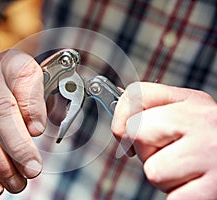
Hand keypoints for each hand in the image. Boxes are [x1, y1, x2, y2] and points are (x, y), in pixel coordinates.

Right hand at [0, 50, 46, 196]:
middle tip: (31, 170)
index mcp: (7, 64)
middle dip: (16, 146)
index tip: (38, 132)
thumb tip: (34, 129)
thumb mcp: (28, 83)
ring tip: (15, 184)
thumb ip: (34, 103)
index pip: (19, 86)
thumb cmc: (10, 84)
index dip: (30, 109)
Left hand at [111, 82, 216, 198]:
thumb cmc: (210, 142)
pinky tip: (196, 185)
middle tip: (169, 154)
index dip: (121, 117)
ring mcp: (209, 154)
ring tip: (187, 170)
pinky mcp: (212, 189)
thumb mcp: (188, 115)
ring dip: (164, 177)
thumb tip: (121, 125)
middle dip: (145, 151)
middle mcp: (202, 121)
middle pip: (137, 133)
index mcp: (191, 101)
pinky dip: (178, 195)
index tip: (125, 134)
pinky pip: (171, 196)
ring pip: (152, 171)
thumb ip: (155, 113)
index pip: (137, 94)